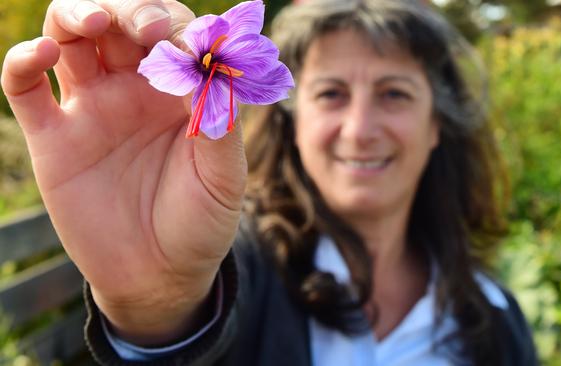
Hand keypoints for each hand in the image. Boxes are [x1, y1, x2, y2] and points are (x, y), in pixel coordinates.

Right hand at [1, 0, 245, 344]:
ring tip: (95, 21)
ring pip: (70, 37)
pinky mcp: (53, 137)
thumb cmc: (200, 222)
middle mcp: (134, 89)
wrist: (159, 275)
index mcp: (180, 91)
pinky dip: (21, 61)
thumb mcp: (223, 177)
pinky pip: (23, 87)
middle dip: (131, 10)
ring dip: (78, 14)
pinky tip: (39, 55)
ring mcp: (91, 108)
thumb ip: (220, 125)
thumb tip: (215, 69)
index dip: (180, 29)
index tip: (190, 48)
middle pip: (120, 21)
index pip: (175, 33)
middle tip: (148, 29)